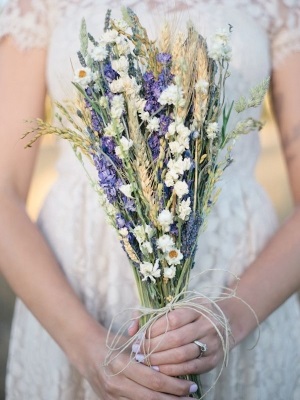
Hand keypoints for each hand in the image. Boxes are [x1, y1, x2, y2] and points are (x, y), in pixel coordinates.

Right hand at [72, 322, 198, 398]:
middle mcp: (116, 383)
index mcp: (122, 363)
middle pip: (151, 398)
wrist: (87, 351)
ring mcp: (111, 396)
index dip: (175, 385)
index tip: (192, 386)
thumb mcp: (131, 342)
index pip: (154, 380)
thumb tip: (178, 359)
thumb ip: (150, 351)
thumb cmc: (114, 343)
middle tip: (192, 398)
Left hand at [129, 306, 230, 376]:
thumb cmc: (192, 313)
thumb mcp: (177, 306)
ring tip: (145, 361)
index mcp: (196, 307)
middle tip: (138, 352)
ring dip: (160, 361)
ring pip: (183, 355)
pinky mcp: (214, 359)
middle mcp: (207, 324)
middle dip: (153, 347)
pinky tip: (159, 370)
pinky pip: (191, 368)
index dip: (153, 330)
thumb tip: (131, 329)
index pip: (172, 319)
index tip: (139, 337)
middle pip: (176, 338)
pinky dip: (173, 371)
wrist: (226, 321)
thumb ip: (152, 315)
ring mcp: (212, 343)